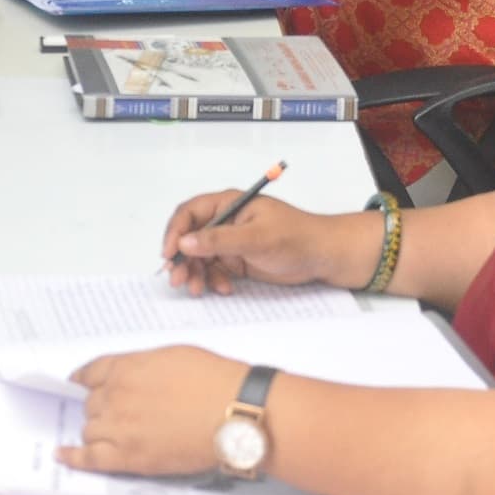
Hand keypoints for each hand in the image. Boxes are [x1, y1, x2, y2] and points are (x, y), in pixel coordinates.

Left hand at [58, 346, 249, 474]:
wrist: (234, 412)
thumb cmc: (214, 381)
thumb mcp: (173, 356)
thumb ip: (143, 366)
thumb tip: (133, 376)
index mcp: (126, 368)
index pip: (91, 372)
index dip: (83, 379)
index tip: (78, 383)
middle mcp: (116, 396)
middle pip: (91, 403)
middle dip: (101, 407)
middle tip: (115, 412)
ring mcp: (119, 428)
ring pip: (89, 430)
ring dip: (97, 430)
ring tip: (111, 433)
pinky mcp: (129, 457)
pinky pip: (90, 458)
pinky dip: (73, 457)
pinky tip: (63, 455)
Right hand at [162, 191, 375, 295]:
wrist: (324, 257)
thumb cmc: (297, 237)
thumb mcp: (257, 237)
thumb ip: (220, 240)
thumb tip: (185, 242)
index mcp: (228, 204)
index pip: (190, 213)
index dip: (175, 232)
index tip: (170, 254)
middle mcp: (226, 221)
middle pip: (190, 238)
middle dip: (182, 259)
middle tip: (177, 279)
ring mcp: (231, 242)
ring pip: (200, 258)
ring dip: (195, 273)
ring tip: (196, 289)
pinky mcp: (237, 260)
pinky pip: (215, 271)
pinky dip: (214, 281)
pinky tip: (224, 289)